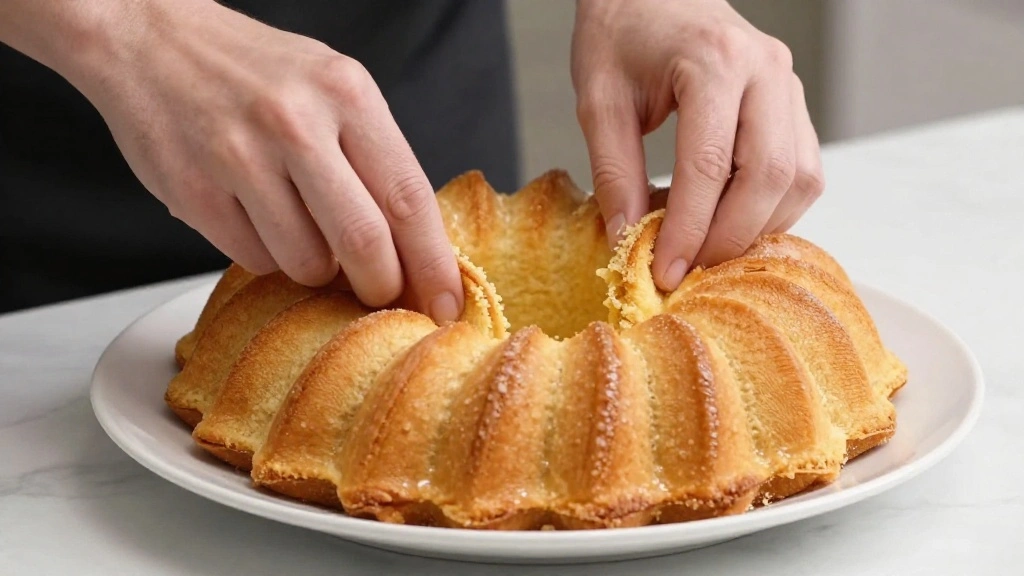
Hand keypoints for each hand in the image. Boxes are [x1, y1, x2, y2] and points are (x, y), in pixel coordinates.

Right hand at [55, 0, 463, 320]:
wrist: (150, 38)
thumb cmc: (254, 71)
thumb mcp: (332, 88)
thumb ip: (374, 160)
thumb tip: (414, 248)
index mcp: (346, 94)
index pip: (408, 198)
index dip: (433, 264)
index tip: (446, 303)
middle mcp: (295, 123)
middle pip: (364, 243)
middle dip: (381, 287)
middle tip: (380, 293)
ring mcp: (239, 157)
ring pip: (306, 263)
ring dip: (316, 269)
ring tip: (301, 227)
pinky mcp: (193, 191)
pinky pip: (254, 260)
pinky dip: (267, 255)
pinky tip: (256, 216)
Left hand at [571, 0, 824, 290]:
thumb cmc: (622, 35)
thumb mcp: (599, 101)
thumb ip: (614, 172)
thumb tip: (628, 242)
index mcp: (715, 61)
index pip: (710, 165)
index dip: (689, 229)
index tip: (665, 272)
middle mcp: (766, 70)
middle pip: (770, 177)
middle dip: (730, 236)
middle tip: (690, 269)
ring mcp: (789, 86)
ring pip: (799, 179)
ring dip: (758, 226)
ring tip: (707, 247)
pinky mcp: (794, 104)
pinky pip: (802, 171)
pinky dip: (771, 208)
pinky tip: (730, 220)